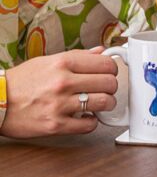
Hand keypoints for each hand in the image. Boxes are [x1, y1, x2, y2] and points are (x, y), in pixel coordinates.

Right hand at [0, 49, 117, 138]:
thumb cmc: (23, 80)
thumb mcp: (49, 60)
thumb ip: (79, 56)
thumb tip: (101, 52)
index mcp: (63, 62)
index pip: (105, 63)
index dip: (113, 68)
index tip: (110, 72)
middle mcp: (63, 82)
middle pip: (109, 83)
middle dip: (112, 86)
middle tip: (107, 88)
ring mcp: (60, 104)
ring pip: (104, 103)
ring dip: (107, 104)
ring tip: (100, 102)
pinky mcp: (56, 125)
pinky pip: (89, 125)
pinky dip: (92, 121)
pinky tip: (86, 116)